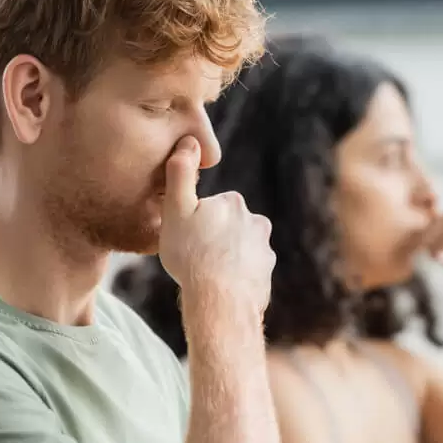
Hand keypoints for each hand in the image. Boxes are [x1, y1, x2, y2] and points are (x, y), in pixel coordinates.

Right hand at [159, 136, 275, 310]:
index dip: (193, 223)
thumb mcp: (175, 210)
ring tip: (206, 275)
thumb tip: (189, 141)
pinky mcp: (267, 273)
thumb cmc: (192, 255)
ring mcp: (264, 249)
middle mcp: (256, 222)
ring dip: (223, 259)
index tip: (185, 238)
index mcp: (234, 203)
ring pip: (236, 249)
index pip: (209, 208)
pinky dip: (234, 277)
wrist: (221, 301)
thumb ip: (180, 174)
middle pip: (225, 228)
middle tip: (194, 257)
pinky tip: (220, 288)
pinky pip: (245, 271)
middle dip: (211, 239)